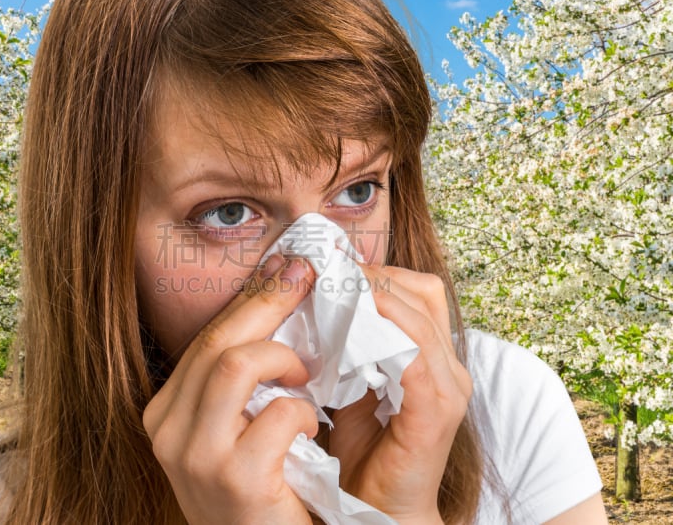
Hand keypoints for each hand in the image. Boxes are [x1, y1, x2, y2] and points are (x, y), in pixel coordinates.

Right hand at [143, 257, 318, 524]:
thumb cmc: (260, 490)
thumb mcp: (236, 428)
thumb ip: (243, 378)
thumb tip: (278, 296)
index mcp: (165, 413)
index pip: (207, 339)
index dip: (252, 299)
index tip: (286, 267)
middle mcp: (167, 431)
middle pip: (217, 341)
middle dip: (269, 300)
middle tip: (308, 276)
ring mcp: (195, 457)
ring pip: (234, 363)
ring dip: (283, 358)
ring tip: (307, 374)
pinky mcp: (235, 480)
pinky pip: (277, 414)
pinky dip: (302, 412)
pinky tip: (310, 428)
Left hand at [329, 266, 471, 523]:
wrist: (381, 511)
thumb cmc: (366, 452)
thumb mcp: (352, 387)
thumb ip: (348, 348)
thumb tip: (318, 303)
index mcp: (433, 356)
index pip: (416, 291)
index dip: (377, 272)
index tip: (332, 267)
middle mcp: (449, 366)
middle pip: (423, 292)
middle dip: (374, 276)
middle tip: (329, 273)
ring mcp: (448, 387)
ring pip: (418, 315)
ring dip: (373, 296)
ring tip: (333, 290)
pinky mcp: (435, 410)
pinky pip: (414, 354)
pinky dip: (384, 330)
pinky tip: (349, 324)